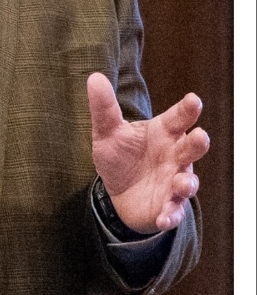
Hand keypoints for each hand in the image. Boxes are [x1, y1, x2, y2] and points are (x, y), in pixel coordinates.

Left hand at [88, 73, 209, 233]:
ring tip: (181, 183)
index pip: (178, 118)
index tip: (193, 100)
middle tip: (199, 136)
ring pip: (187, 182)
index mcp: (163, 133)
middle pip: (191, 148)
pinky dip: (171, 215)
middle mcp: (175, 156)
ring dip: (186, 183)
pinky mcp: (168, 206)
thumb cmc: (121, 155)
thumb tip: (94, 77)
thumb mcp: (107, 132)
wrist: (118, 192)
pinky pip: (174, 211)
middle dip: (198, 142)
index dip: (187, 110)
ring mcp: (174, 181)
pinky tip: (164, 217)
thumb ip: (104, 108)